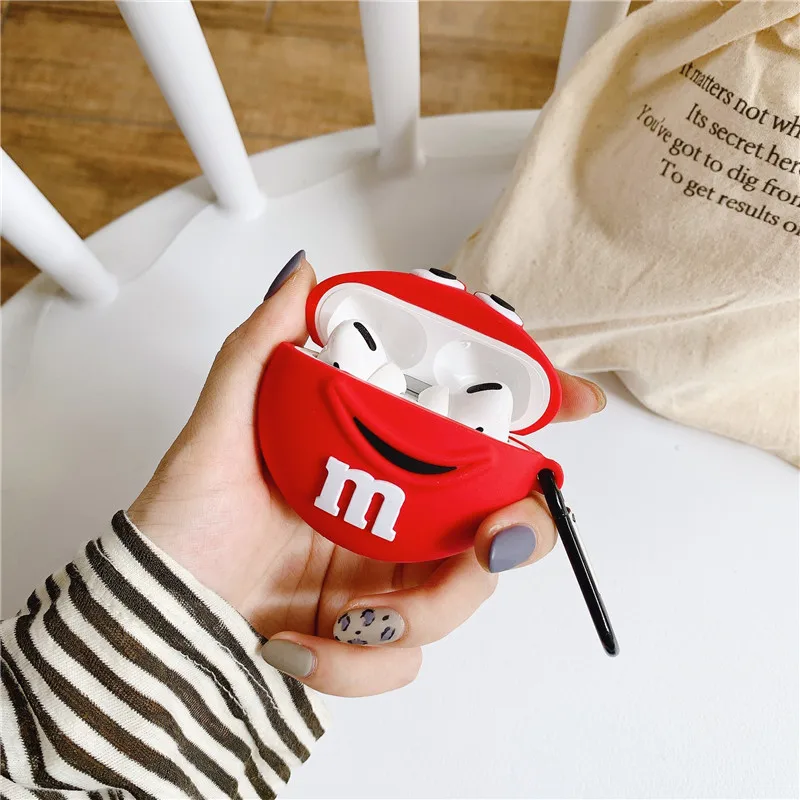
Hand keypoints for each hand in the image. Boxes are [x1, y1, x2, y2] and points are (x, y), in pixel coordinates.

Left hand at [128, 252, 605, 696]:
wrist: (155, 613)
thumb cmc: (186, 520)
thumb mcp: (220, 426)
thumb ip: (262, 347)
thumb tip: (302, 273)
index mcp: (379, 462)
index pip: (472, 435)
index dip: (533, 417)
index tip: (573, 403)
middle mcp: (395, 519)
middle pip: (498, 520)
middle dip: (516, 530)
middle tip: (492, 532)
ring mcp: (386, 582)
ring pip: (463, 596)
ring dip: (421, 608)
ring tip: (342, 610)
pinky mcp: (366, 641)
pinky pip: (403, 662)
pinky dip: (358, 663)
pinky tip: (299, 642)